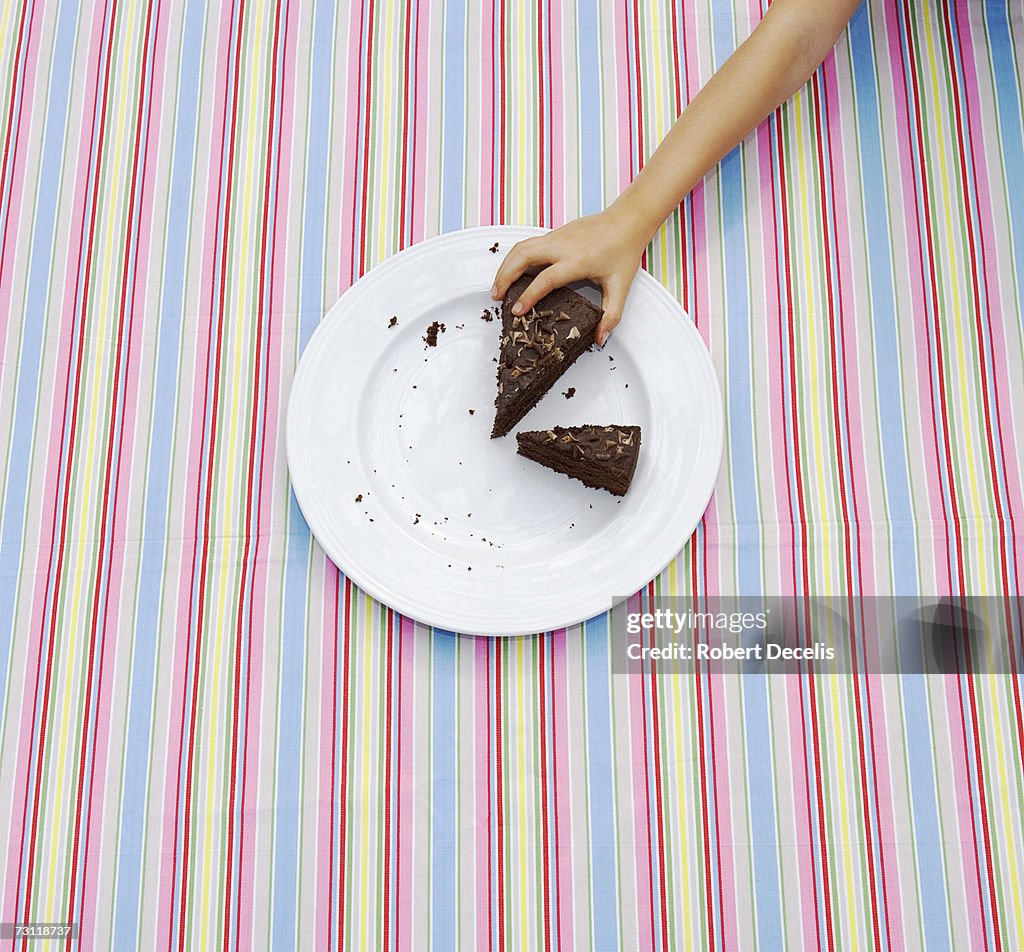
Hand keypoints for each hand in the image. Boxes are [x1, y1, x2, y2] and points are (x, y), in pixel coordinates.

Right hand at [490, 208, 647, 345]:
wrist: (627, 221)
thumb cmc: (624, 251)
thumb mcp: (620, 287)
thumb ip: (611, 316)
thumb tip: (600, 339)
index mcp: (577, 261)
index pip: (546, 279)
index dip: (529, 295)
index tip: (516, 310)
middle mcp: (562, 247)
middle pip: (523, 257)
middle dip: (505, 276)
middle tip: (496, 297)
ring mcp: (556, 237)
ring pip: (521, 247)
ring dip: (505, 266)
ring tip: (497, 286)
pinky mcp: (554, 234)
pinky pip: (527, 244)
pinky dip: (514, 258)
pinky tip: (512, 272)